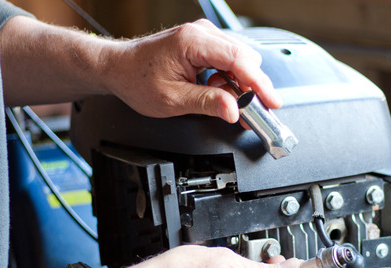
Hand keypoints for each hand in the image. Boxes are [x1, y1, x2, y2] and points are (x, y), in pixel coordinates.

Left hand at [101, 19, 281, 122]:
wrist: (119, 68)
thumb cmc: (138, 79)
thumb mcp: (173, 100)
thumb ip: (207, 104)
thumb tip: (233, 111)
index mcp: (193, 42)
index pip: (238, 59)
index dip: (259, 82)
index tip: (271, 100)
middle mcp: (201, 33)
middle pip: (245, 58)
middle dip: (250, 86)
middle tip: (246, 111)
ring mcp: (204, 36)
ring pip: (240, 60)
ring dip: (238, 84)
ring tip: (220, 100)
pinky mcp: (204, 43)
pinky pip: (229, 59)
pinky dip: (230, 78)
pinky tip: (217, 91)